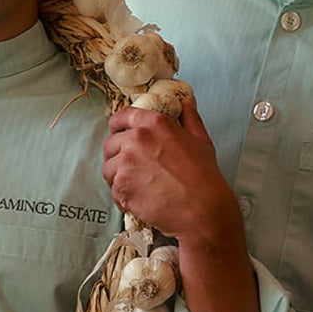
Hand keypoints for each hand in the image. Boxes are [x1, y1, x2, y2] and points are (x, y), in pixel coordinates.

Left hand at [103, 98, 238, 244]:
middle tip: (130, 168)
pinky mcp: (122, 187)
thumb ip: (189, 118)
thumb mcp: (200, 140)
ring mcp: (126, 163)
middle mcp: (136, 139)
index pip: (122, 117)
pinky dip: (122, 196)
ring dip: (118, 177)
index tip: (118, 133)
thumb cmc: (204, 176)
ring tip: (135, 186)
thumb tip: (187, 102)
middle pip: (111, 144)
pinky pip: (113, 190)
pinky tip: (138, 200)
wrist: (202, 209)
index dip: (118, 126)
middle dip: (117, 155)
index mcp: (154, 124)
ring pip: (109, 168)